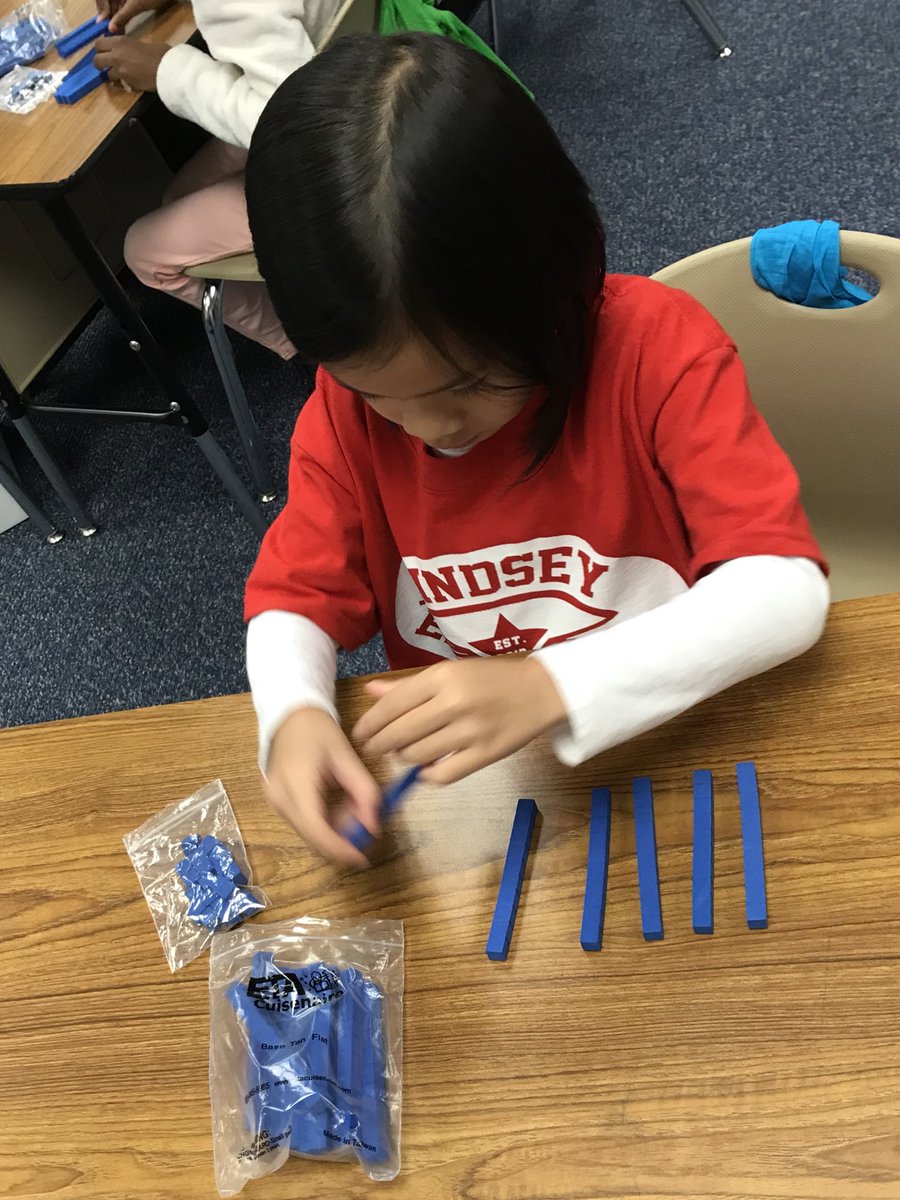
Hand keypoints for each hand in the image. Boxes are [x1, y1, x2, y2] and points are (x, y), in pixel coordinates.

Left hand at [94, 37, 168, 91]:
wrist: (169, 70)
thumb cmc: (162, 55)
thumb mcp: (144, 44)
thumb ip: (133, 47)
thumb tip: (132, 51)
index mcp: (121, 42)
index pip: (98, 44)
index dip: (100, 49)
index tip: (105, 52)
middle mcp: (116, 55)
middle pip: (96, 60)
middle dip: (100, 64)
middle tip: (107, 66)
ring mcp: (120, 71)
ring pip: (107, 75)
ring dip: (112, 76)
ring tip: (121, 76)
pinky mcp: (126, 83)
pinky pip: (117, 85)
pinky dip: (119, 85)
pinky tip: (126, 83)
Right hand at [96, 0, 170, 33]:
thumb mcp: (136, 6)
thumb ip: (122, 16)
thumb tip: (110, 29)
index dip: (101, 9)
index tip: (102, 23)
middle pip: (106, 1)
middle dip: (108, 15)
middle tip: (109, 30)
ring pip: (113, 4)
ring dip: (114, 16)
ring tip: (116, 31)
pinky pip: (120, 4)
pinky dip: (121, 14)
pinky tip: (122, 26)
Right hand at [265, 707, 381, 866]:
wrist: (289, 716)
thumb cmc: (319, 731)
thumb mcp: (347, 756)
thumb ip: (365, 792)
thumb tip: (374, 827)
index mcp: (295, 782)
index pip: (316, 828)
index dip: (340, 848)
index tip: (363, 858)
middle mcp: (279, 798)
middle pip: (313, 835)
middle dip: (343, 837)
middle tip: (366, 821)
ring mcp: (274, 802)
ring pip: (309, 832)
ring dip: (335, 829)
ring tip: (352, 804)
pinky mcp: (275, 803)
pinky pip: (303, 823)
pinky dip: (324, 822)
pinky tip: (337, 804)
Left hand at [353, 656, 566, 784]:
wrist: (540, 691)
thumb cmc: (492, 678)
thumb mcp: (450, 671)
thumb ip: (409, 685)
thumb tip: (371, 691)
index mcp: (443, 677)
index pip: (392, 705)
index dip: (369, 723)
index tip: (360, 734)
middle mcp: (454, 703)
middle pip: (399, 733)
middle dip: (380, 745)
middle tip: (375, 748)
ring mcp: (471, 731)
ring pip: (417, 755)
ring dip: (403, 758)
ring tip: (404, 753)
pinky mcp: (486, 754)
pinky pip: (443, 775)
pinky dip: (428, 776)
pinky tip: (425, 769)